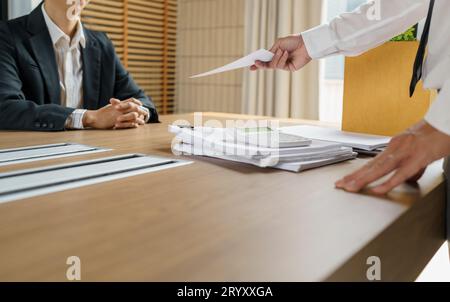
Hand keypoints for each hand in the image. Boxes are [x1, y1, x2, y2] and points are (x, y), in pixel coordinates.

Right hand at [82, 98, 146, 129]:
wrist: (94, 118)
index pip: (130, 100)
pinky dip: (133, 124)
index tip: (140, 104)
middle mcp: (119, 108)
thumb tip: (121, 104)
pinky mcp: (117, 122)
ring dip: (139, 118)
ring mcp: (118, 115)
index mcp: (118, 104)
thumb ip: (117, 105)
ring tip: (143, 121)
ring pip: (133, 115)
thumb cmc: (101, 113)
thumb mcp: (110, 107)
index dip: (137, 102)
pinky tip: (136, 125)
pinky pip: (128, 123)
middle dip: (141, 110)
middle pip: (134, 107)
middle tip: (145, 113)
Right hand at [250, 35, 311, 71]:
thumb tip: (265, 58)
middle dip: (260, 65)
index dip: (257, 63)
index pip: (265, 60)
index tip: (250, 65)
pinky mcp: (289, 68)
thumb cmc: (293, 41)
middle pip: (267, 65)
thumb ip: (271, 51)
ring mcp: (284, 65)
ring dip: (276, 58)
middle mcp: (279, 60)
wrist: (305, 44)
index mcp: (276, 54)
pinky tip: (286, 53)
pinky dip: (282, 59)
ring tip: (282, 51)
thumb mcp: (279, 43)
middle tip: (254, 64)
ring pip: (273, 65)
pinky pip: (281, 65)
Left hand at [335, 121, 449, 194]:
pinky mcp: (418, 158)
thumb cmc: (435, 135)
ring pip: (380, 169)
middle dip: (354, 177)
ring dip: (364, 179)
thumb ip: (408, 164)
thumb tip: (405, 178)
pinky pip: (400, 173)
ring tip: (351, 187)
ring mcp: (405, 152)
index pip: (371, 162)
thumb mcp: (416, 150)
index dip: (357, 172)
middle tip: (340, 185)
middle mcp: (395, 148)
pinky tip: (377, 189)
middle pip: (371, 166)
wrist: (448, 123)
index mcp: (394, 147)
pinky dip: (388, 182)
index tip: (345, 180)